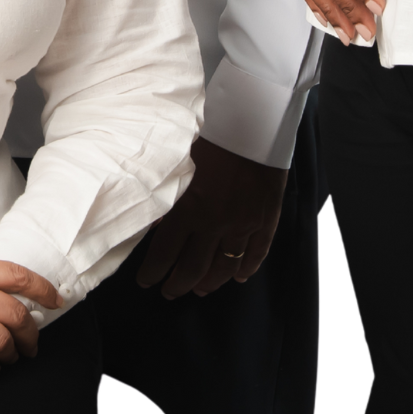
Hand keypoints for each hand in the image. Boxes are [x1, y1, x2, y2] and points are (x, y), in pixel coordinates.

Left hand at [133, 137, 287, 296]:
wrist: (255, 121)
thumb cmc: (209, 134)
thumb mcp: (177, 160)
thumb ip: (163, 191)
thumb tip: (148, 218)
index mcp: (189, 208)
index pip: (165, 252)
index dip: (153, 271)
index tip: (145, 281)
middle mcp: (216, 223)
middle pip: (195, 268)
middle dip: (178, 284)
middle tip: (169, 292)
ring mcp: (244, 224)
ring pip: (226, 266)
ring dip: (210, 282)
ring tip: (199, 290)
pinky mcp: (266, 219)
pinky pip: (257, 253)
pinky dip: (247, 268)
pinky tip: (239, 277)